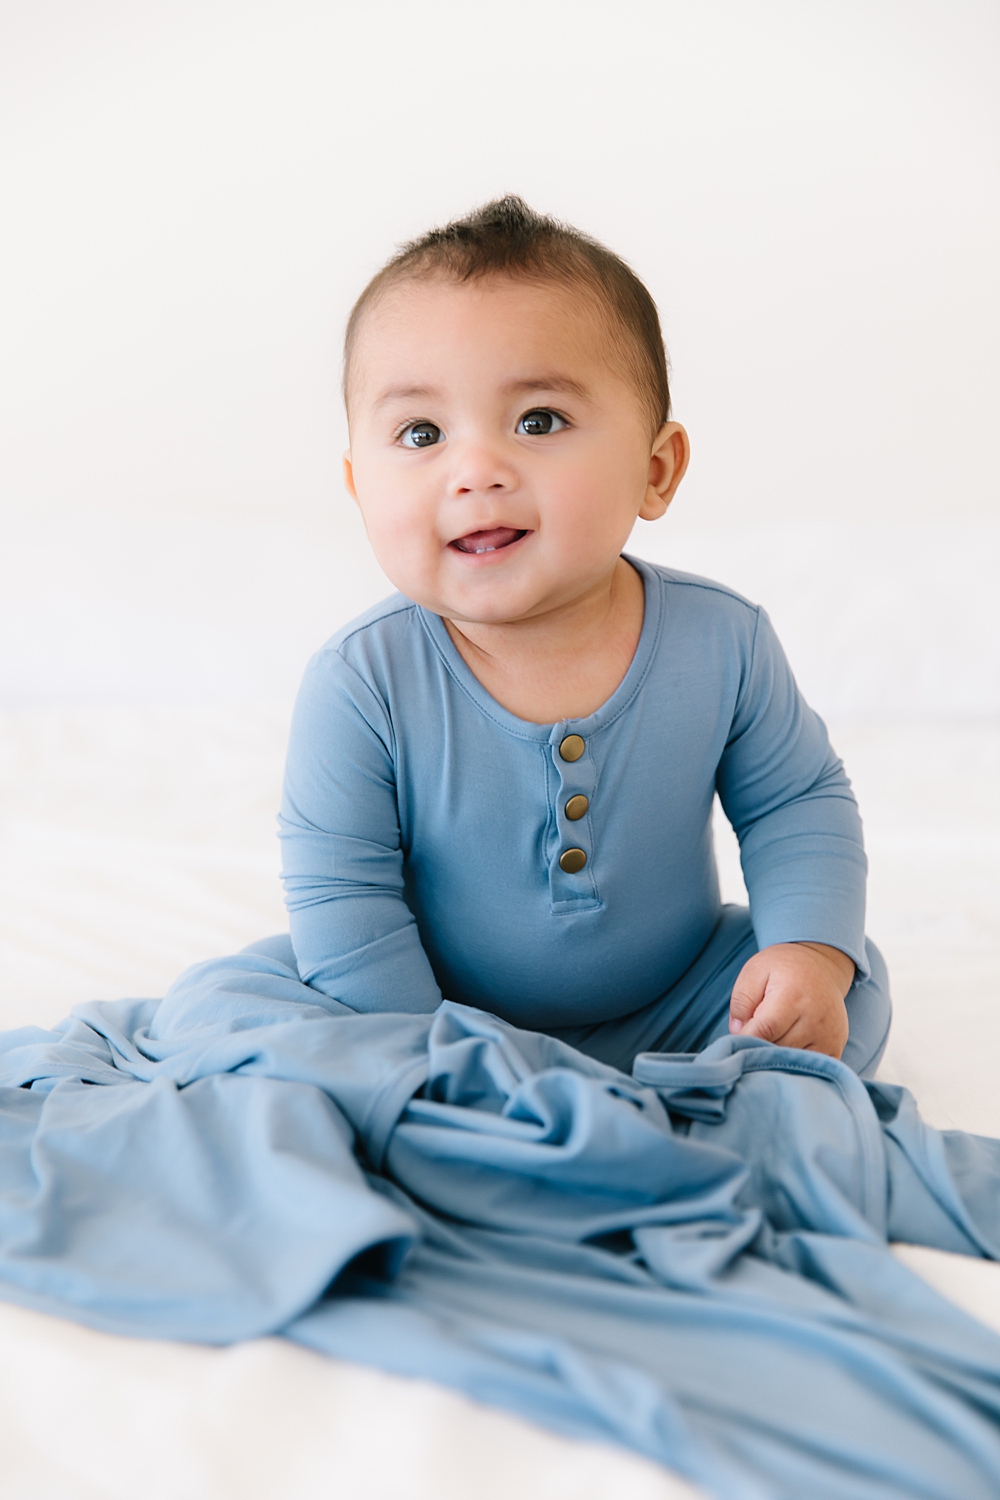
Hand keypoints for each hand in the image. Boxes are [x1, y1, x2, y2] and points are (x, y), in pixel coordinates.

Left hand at [728, 941, 853, 1057]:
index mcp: (793, 997)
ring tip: (770, 1039)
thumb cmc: (782, 969)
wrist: (822, 965)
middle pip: (777, 1048)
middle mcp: (815, 1019)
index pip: (764, 1031)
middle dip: (759, 1047)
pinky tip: (786, 1049)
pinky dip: (794, 1063)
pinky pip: (810, 1068)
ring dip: (776, 1056)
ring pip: (792, 1061)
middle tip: (752, 1036)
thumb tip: (738, 1033)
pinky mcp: (836, 1047)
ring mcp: (829, 1035)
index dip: (745, 1038)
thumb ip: (741, 1001)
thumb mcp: (755, 971)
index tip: (735, 1038)